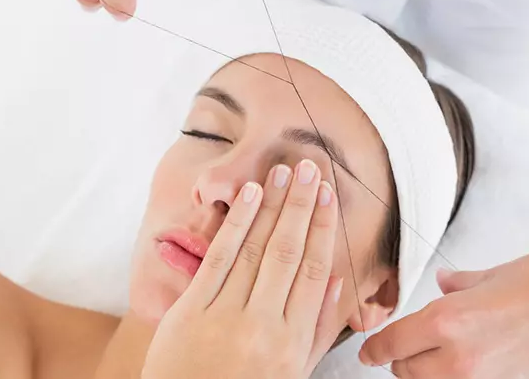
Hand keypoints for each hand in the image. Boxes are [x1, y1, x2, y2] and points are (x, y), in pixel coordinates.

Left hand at [142, 160, 343, 378]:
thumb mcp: (293, 371)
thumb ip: (317, 327)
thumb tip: (338, 278)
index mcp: (292, 341)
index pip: (315, 272)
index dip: (324, 229)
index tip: (329, 197)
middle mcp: (263, 326)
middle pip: (289, 253)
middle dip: (302, 206)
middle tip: (311, 169)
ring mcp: (225, 316)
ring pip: (256, 250)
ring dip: (273, 206)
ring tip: (285, 173)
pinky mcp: (191, 311)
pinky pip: (219, 260)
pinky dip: (237, 224)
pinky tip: (252, 196)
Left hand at [359, 241, 528, 378]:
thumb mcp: (493, 276)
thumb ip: (460, 285)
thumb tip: (444, 283)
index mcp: (447, 321)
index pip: (391, 345)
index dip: (374, 350)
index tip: (369, 353)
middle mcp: (459, 360)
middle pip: (406, 374)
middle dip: (402, 361)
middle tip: (408, 349)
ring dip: (429, 375)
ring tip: (441, 358)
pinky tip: (476, 366)